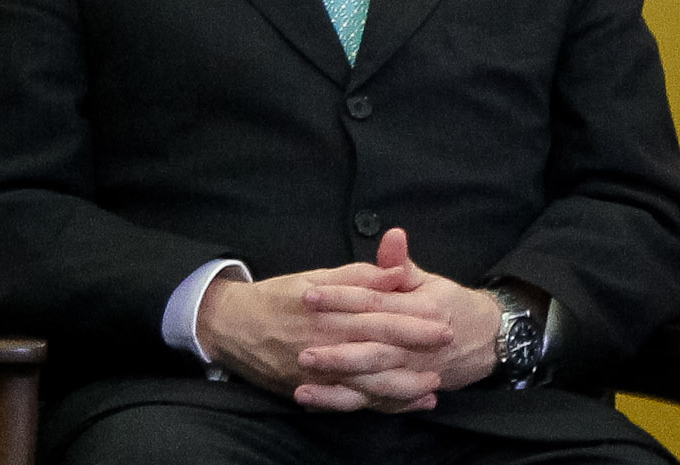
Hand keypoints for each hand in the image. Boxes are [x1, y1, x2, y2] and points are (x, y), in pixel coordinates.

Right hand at [195, 236, 440, 409]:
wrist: (232, 325)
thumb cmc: (280, 296)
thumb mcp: (318, 277)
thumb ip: (361, 276)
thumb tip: (397, 273)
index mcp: (332, 312)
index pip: (380, 317)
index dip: (413, 321)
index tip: (444, 321)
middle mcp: (326, 344)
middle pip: (376, 352)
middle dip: (413, 355)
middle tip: (447, 354)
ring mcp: (316, 372)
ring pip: (363, 384)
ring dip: (399, 388)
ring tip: (431, 388)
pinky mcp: (307, 389)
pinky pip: (345, 402)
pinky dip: (373, 405)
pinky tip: (398, 406)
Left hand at [291, 228, 503, 407]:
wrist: (487, 341)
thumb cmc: (452, 306)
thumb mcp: (431, 281)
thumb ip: (402, 264)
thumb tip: (391, 235)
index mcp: (423, 309)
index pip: (376, 303)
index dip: (342, 298)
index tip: (309, 295)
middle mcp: (417, 343)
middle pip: (373, 347)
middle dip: (336, 349)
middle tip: (301, 346)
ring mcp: (412, 371)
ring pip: (373, 379)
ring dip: (338, 381)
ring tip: (303, 379)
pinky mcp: (404, 391)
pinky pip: (371, 401)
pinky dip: (344, 402)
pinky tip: (314, 400)